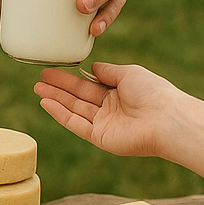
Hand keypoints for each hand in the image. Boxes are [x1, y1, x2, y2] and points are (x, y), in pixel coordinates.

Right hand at [34, 61, 203, 181]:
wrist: (165, 118)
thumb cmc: (152, 92)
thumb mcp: (128, 73)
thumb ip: (108, 72)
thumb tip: (92, 67)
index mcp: (118, 93)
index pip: (89, 85)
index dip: (71, 78)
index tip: (53, 70)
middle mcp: (110, 109)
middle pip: (78, 97)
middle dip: (58, 87)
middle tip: (39, 78)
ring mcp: (104, 124)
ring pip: (74, 109)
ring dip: (55, 99)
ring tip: (37, 88)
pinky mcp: (100, 137)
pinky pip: (76, 124)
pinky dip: (60, 114)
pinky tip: (46, 103)